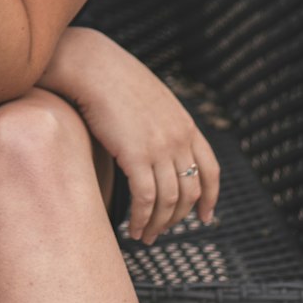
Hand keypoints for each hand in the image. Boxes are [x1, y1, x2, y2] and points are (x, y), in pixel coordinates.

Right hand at [39, 26, 219, 242]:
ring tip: (144, 236)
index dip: (211, 198)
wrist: (92, 66)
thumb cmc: (112, 79)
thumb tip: (155, 145)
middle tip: (160, 233)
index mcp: (185, 125)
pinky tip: (131, 229)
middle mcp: (179, 139)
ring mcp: (160, 147)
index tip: (205, 217)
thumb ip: (160, 123)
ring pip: (169, 201)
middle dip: (177, 218)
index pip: (210, 170)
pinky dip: (141, 219)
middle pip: (190, 192)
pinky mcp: (136, 156)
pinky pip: (145, 199)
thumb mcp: (150, 100)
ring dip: (157, 225)